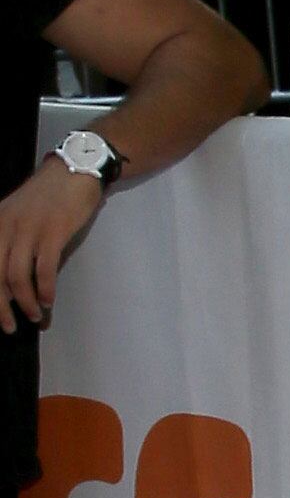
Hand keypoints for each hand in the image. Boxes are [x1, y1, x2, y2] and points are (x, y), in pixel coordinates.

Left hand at [0, 155, 107, 330]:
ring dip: (26, 302)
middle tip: (9, 326)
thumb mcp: (18, 215)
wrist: (74, 171)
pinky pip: (44, 269)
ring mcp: (29, 229)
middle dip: (1, 306)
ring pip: (17, 276)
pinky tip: (48, 300)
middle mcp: (5, 226)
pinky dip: (45, 290)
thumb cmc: (48, 197)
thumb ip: (13, 244)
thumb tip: (14, 282)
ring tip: (35, 316)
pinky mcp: (52, 232)